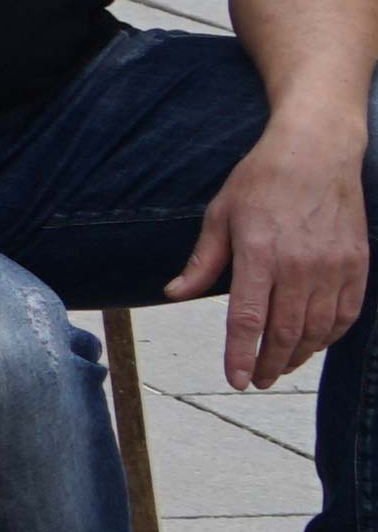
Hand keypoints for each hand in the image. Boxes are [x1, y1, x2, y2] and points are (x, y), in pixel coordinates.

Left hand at [168, 127, 373, 394]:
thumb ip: (203, 261)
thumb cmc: (261, 180)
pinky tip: (314, 343)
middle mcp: (299, 266)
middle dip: (269, 363)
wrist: (317, 151)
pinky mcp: (357, 264)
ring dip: (298, 355)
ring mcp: (333, 267)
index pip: (248, 319)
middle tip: (258, 380)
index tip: (236, 380)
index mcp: (259, 254)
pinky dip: (330, 336)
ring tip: (281, 367)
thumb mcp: (220, 214)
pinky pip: (346, 314)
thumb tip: (174, 293)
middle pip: (285, 332)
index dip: (241, 355)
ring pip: (317, 329)